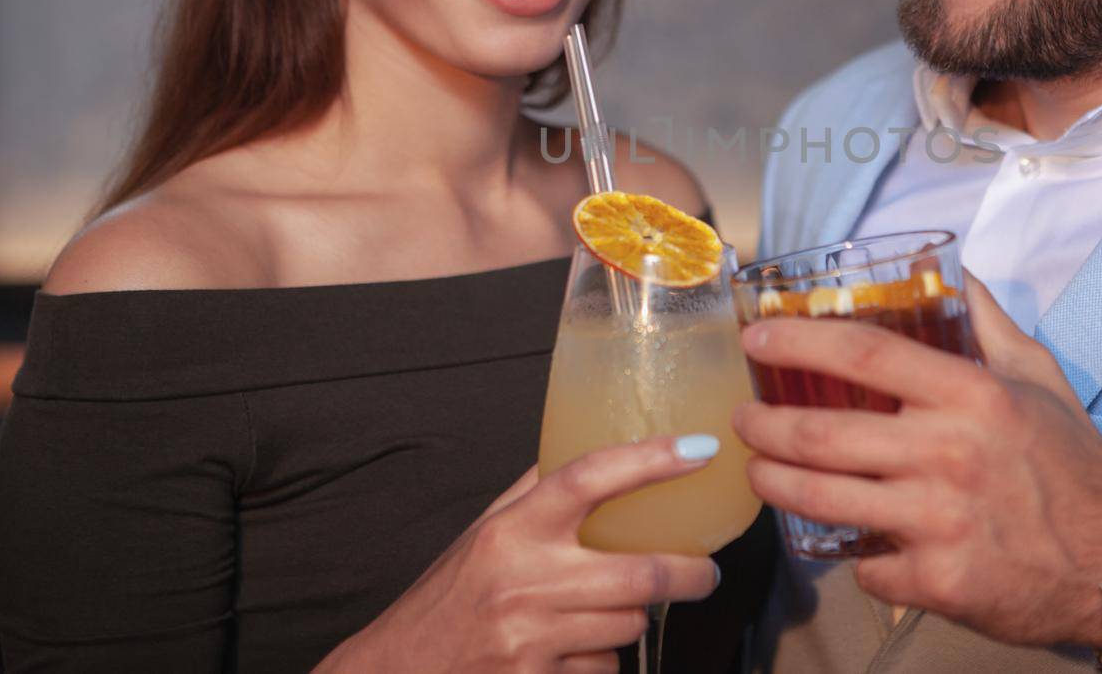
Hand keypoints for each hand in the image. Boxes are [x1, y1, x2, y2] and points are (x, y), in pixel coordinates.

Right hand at [314, 436, 722, 673]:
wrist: (397, 671)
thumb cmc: (447, 598)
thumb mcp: (483, 533)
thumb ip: (534, 493)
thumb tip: (589, 449)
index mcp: (512, 530)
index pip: (588, 477)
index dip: (650, 460)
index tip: (698, 450)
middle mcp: (524, 580)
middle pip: (641, 573)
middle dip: (690, 574)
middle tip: (705, 571)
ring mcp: (531, 637)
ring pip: (628, 626)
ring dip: (634, 618)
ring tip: (615, 610)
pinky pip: (604, 668)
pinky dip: (602, 659)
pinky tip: (576, 649)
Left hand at [732, 277, 1101, 648]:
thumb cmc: (1074, 467)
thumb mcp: (1041, 379)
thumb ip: (991, 325)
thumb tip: (959, 273)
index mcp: (970, 396)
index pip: (863, 354)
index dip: (797, 341)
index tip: (756, 339)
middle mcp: (947, 454)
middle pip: (819, 434)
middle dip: (762, 427)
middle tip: (743, 421)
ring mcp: (937, 521)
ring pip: (822, 499)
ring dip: (775, 485)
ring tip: (759, 472)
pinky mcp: (935, 581)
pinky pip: (863, 565)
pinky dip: (850, 554)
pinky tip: (848, 540)